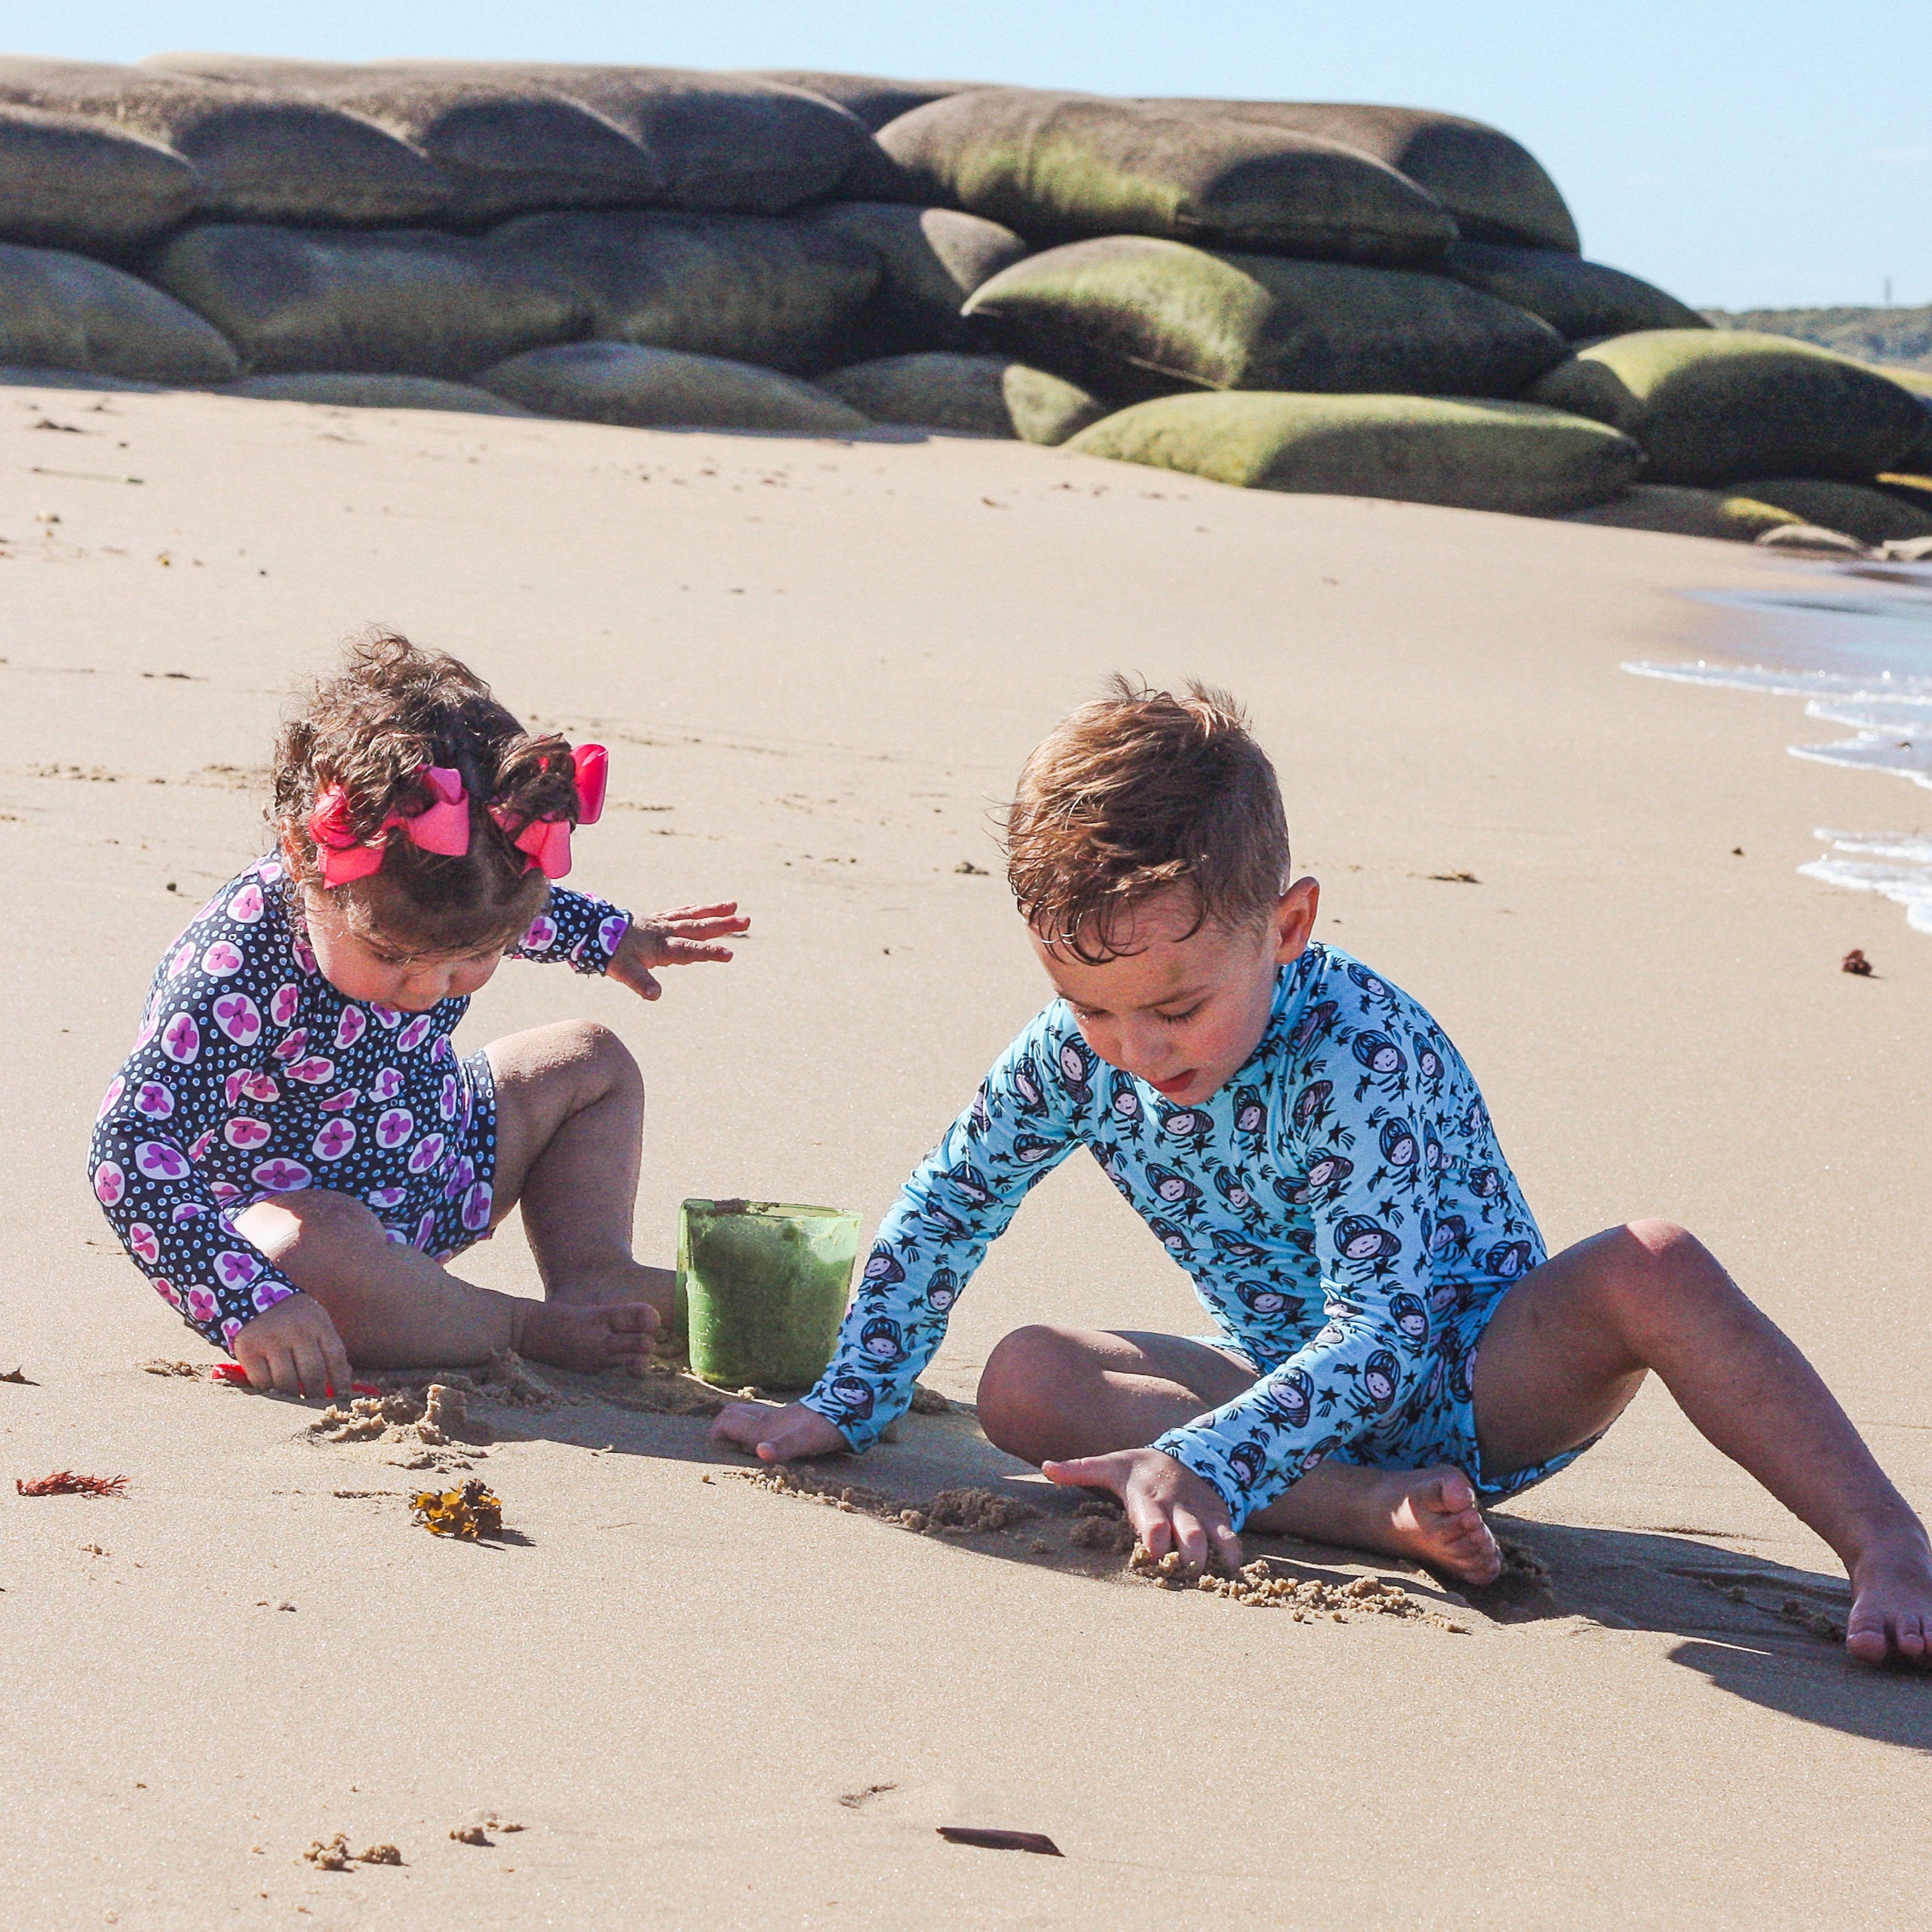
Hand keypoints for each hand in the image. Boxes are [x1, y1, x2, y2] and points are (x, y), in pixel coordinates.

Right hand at [231, 1292, 353, 1401]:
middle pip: (312, 1374)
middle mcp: (296, 1332)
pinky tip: (274, 1393)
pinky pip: (262, 1382)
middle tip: (315, 1405)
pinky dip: (270, 1392)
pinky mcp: (248, 1350)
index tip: (341, 1398)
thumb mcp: (315, 1322)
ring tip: (297, 1403)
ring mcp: (271, 1341)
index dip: (341, 1382)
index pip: (335, 1358)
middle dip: (316, 1395)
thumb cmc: (293, 1317)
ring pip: (287, 1382)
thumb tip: (344, 1380)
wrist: (253, 1295)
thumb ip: (328, 1347)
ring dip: (294, 1398)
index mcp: (318, 1324)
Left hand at [606, 902, 749, 1001]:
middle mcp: (664, 932)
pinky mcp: (655, 919)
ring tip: (734, 904)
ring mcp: (660, 923)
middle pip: (698, 928)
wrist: (590, 929)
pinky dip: (694, 909)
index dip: (709, 952)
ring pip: (692, 916)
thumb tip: (655, 995)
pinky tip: (703, 907)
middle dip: (723, 925)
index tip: (729, 954)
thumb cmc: (608, 953)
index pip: (689, 950)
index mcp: (660, 946)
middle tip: (746, 920)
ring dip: (714, 911)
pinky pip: (680, 912)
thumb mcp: (622, 971)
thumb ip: (640, 982)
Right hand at [710, 1399, 848, 1461]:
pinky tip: (766, 1443)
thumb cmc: (823, 1429)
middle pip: (733, 1413)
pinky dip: (757, 1429)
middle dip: (723, 1427)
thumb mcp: (803, 1441)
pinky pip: (764, 1419)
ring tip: (740, 1447)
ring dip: (739, 1426)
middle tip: (724, 1448)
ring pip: (748, 1414)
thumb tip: (761, 1451)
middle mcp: (766, 1418)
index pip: (726, 1421)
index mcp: (763, 1426)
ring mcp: (778, 1416)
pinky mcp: (789, 1419)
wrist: (848, 1409)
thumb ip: (781, 1447)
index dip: (716, 1433)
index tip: (718, 1451)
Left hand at [1044, 1445, 1242, 1572]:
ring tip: (1212, 1581)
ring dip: (1213, 1559)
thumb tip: (1046, 1466)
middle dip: (1188, 1554)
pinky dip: (1234, 1555)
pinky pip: (1231, 1535)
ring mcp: (1199, 1511)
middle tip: (1185, 1574)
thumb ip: (1080, 1469)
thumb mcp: (1111, 1465)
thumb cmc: (1140, 1468)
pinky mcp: (1218, 1516)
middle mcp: (1176, 1505)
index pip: (1152, 1518)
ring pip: (1212, 1536)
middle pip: (1187, 1532)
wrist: (1188, 1451)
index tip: (1154, 1552)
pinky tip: (1235, 1574)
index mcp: (1147, 1496)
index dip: (1155, 1535)